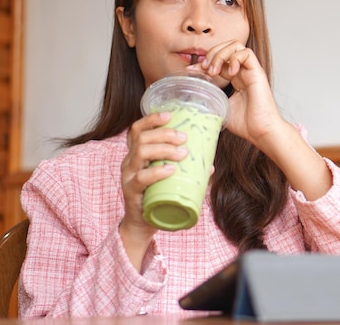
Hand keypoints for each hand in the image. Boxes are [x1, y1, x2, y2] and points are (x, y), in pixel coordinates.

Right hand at [119, 112, 186, 265]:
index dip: (151, 119)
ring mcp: (128, 176)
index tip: (169, 115)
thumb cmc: (157, 196)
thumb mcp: (169, 179)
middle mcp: (129, 161)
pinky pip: (141, 178)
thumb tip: (211, 165)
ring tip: (182, 153)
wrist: (143, 224)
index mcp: (137, 154)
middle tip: (184, 138)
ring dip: (164, 149)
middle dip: (164, 134)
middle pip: (141, 138)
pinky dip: (157, 172)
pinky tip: (171, 170)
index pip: (137, 130)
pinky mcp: (131, 192)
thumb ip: (187, 171)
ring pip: (141, 152)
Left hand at [199, 40, 286, 146]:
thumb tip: (194, 94)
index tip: (191, 71)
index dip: (203, 62)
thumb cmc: (246, 124)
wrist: (261, 132)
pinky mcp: (257, 72)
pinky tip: (231, 72)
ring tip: (214, 70)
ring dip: (220, 54)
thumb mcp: (221, 107)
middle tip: (204, 69)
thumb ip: (211, 97)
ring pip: (235, 45)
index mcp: (235, 79)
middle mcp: (243, 72)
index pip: (218, 61)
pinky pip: (246, 53)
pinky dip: (235, 58)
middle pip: (226, 47)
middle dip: (211, 54)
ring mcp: (250, 71)